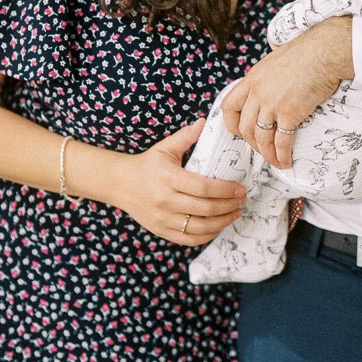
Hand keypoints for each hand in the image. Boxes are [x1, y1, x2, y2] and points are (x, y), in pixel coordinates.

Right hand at [108, 119, 246, 244]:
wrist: (119, 184)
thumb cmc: (146, 164)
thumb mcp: (165, 148)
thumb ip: (186, 136)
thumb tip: (204, 122)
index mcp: (169, 179)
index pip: (204, 187)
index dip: (226, 190)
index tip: (240, 188)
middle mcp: (165, 201)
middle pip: (205, 208)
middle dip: (229, 206)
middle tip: (242, 200)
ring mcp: (162, 219)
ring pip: (200, 227)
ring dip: (223, 222)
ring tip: (235, 214)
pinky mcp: (161, 231)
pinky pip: (189, 239)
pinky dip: (207, 235)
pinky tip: (218, 226)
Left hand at [221, 18, 352, 167]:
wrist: (324, 51)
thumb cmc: (308, 52)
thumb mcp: (277, 60)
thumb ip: (270, 76)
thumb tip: (274, 83)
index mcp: (252, 78)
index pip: (229, 105)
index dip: (231, 123)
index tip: (239, 132)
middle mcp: (257, 92)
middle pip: (244, 127)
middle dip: (251, 144)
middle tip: (262, 150)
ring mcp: (272, 104)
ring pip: (260, 138)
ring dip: (267, 154)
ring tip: (275, 162)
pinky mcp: (289, 113)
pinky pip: (281, 141)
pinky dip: (282, 155)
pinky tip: (286, 161)